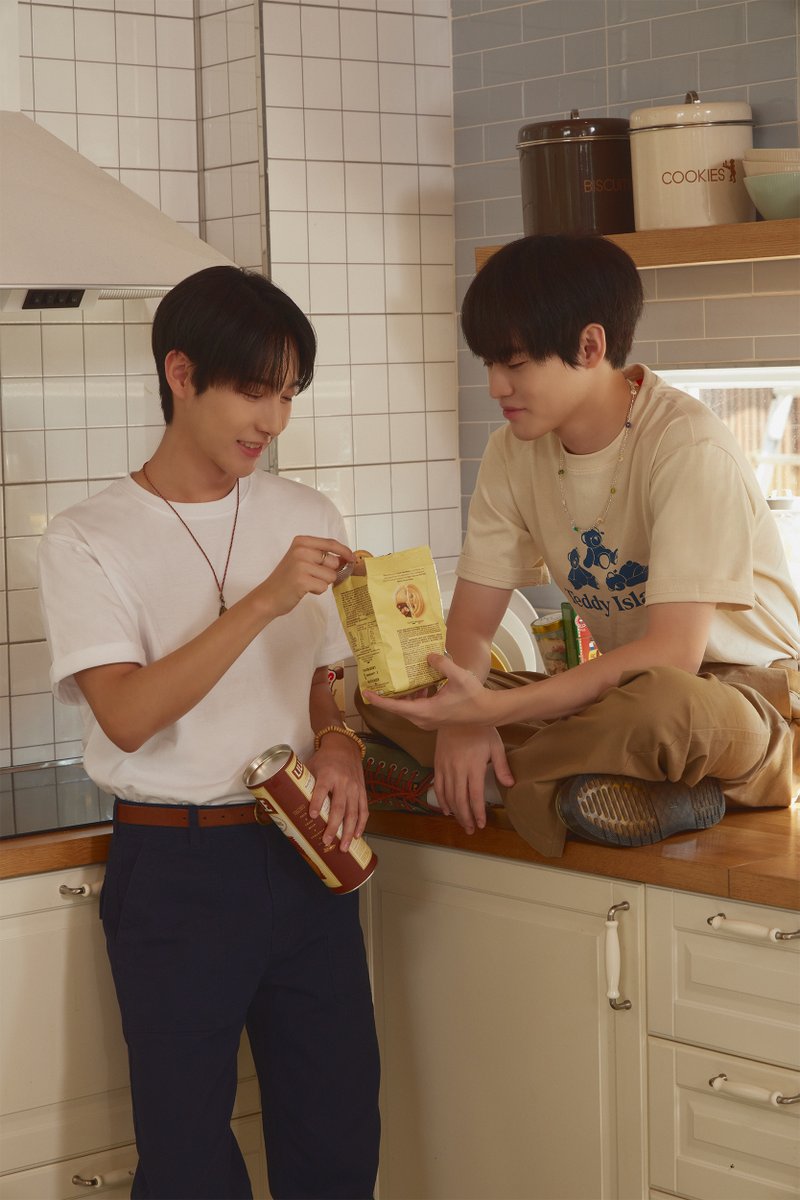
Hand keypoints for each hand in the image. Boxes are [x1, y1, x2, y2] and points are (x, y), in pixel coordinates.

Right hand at [262, 535, 352, 618]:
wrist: (268, 596)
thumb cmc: (287, 579)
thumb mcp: (301, 559)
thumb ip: (321, 556)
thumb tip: (346, 559)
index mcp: (301, 541)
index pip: (330, 543)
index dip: (344, 551)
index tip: (352, 558)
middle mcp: (301, 550)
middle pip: (333, 562)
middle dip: (328, 572)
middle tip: (312, 577)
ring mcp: (301, 565)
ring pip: (330, 575)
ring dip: (322, 582)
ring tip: (306, 583)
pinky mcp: (302, 580)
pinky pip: (323, 586)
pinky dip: (317, 590)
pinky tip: (304, 589)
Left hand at [308, 739, 367, 852]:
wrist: (344, 746)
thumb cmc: (324, 759)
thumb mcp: (311, 766)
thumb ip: (302, 784)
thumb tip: (283, 804)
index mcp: (328, 775)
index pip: (321, 790)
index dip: (317, 802)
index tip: (312, 815)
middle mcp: (343, 782)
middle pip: (339, 807)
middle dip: (333, 826)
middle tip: (327, 841)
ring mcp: (354, 788)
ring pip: (353, 813)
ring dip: (348, 832)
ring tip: (343, 847)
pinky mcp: (362, 791)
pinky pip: (363, 810)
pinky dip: (361, 824)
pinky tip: (357, 836)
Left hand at [363, 653, 496, 728]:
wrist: (486, 712)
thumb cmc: (473, 696)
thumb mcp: (458, 676)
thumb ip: (442, 664)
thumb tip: (428, 655)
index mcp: (425, 711)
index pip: (395, 707)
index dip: (379, 700)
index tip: (366, 692)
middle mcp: (423, 719)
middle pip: (400, 707)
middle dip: (390, 694)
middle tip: (382, 679)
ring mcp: (428, 721)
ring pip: (409, 707)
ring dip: (405, 694)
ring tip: (402, 677)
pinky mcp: (434, 719)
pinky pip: (417, 708)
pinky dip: (416, 696)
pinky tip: (422, 682)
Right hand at [433, 725, 513, 833]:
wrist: (456, 714)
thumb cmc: (480, 729)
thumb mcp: (495, 745)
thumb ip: (502, 766)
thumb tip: (510, 785)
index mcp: (473, 766)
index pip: (475, 795)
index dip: (478, 812)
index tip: (481, 824)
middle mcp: (457, 770)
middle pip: (460, 800)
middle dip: (466, 817)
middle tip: (470, 830)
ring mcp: (445, 767)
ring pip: (448, 796)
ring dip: (454, 812)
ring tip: (461, 823)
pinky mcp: (437, 764)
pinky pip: (438, 786)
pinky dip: (441, 800)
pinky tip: (446, 809)